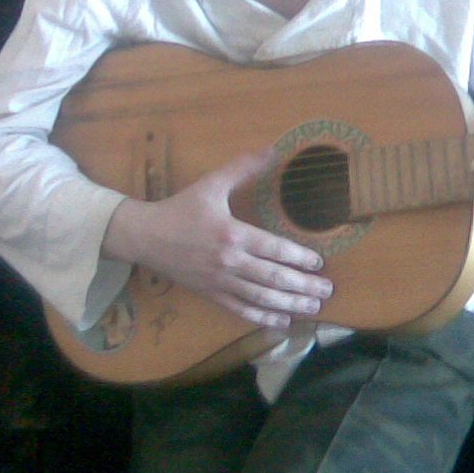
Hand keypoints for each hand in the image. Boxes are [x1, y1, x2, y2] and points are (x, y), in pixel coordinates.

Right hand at [101, 149, 332, 328]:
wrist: (145, 236)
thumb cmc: (181, 208)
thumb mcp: (211, 184)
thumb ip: (243, 169)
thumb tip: (273, 150)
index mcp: (232, 234)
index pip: (274, 249)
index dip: (299, 257)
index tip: (319, 263)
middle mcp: (229, 262)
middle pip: (273, 278)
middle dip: (303, 286)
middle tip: (327, 291)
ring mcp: (220, 282)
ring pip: (261, 298)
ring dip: (290, 304)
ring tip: (313, 308)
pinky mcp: (211, 295)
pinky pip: (240, 310)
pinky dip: (263, 318)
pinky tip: (282, 322)